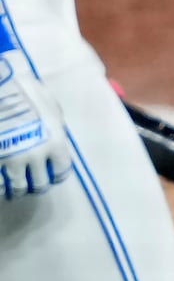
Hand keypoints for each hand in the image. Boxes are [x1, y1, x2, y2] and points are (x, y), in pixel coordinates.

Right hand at [0, 56, 71, 199]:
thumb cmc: (23, 91)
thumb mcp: (48, 105)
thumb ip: (54, 123)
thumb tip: (56, 130)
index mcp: (55, 142)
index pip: (61, 170)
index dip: (56, 174)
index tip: (51, 175)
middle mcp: (37, 155)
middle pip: (41, 183)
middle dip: (37, 184)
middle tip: (32, 184)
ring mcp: (13, 160)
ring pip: (18, 187)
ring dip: (18, 189)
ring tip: (15, 188)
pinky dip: (1, 186)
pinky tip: (1, 184)